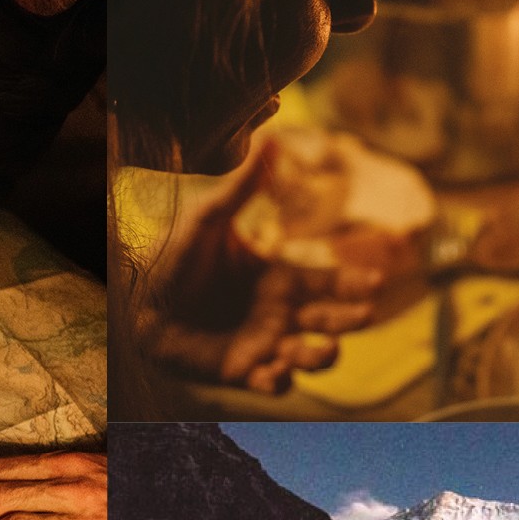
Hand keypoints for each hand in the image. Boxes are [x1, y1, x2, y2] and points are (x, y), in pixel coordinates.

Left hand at [140, 137, 381, 393]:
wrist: (142, 302)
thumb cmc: (177, 260)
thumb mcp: (210, 218)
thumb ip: (243, 186)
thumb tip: (268, 137)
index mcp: (279, 280)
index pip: (327, 281)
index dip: (353, 283)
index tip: (376, 281)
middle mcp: (280, 314)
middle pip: (328, 320)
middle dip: (349, 319)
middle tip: (364, 313)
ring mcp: (265, 344)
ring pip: (308, 357)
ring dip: (322, 357)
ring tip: (323, 349)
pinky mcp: (243, 370)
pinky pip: (272, 382)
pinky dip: (280, 381)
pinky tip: (277, 371)